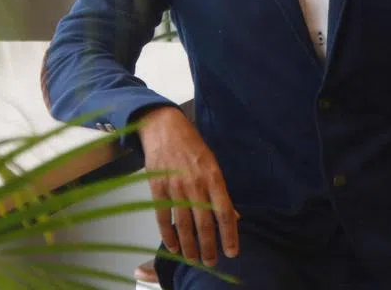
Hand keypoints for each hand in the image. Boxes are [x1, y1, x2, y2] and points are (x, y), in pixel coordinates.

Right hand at [136, 105, 238, 266]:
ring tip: (193, 260)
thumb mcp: (213, 164)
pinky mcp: (157, 187)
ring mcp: (175, 186)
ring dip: (189, 246)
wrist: (164, 127)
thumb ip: (221, 192)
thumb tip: (233, 217)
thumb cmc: (191, 146)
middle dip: (208, 247)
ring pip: (184, 223)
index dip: (229, 235)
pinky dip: (168, 234)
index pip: (224, 212)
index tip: (232, 252)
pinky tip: (172, 246)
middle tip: (211, 262)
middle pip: (204, 223)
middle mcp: (195, 184)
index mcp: (213, 177)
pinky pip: (163, 216)